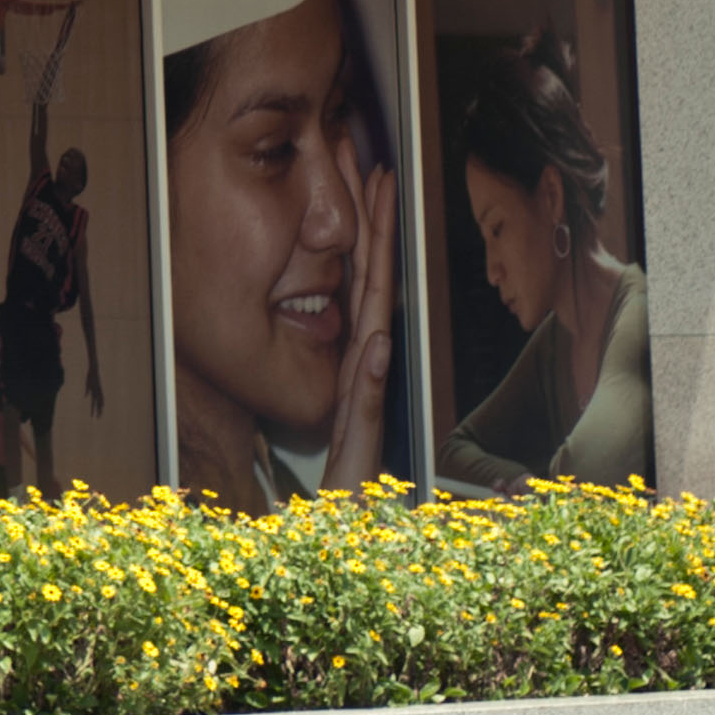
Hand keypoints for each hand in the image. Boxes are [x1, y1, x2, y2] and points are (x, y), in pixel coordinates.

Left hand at [322, 144, 397, 490]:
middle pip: (372, 292)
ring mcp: (365, 408)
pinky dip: (368, 371)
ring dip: (379, 281)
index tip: (367, 185)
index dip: (365, 237)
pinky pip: (362, 403)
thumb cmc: (342, 481)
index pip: (361, 286)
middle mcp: (365, 377)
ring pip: (373, 333)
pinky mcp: (360, 445)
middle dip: (377, 234)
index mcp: (354, 364)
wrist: (349, 538)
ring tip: (384, 228)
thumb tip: (343, 334)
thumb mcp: (331, 416)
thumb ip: (339, 379)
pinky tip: (374, 340)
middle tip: (382, 176)